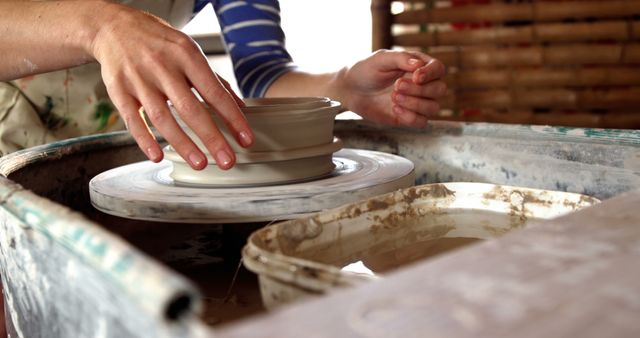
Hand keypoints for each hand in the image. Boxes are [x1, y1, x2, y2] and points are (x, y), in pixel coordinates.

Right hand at [91, 4, 252, 169]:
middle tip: (227, 161)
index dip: (232, 118)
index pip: (214, 92)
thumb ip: (214, 80)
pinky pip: (132, 119)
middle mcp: (162, 66)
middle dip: (211, 138)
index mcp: (186, 55)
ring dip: (182, 144)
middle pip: (189, 109)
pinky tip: (157, 155)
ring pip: (162, 117)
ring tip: (200, 163)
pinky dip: (144, 140)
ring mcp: (138, 79)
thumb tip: (240, 107)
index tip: (245, 139)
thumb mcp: (190, 51)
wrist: (115, 27)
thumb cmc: (160, 43)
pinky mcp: (118, 90)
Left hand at [339, 50, 446, 127]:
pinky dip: (410, 117)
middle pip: (439, 89)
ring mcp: (416, 102)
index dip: (431, 74)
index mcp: (418, 66)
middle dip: (419, 90)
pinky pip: (421, 122)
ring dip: (415, 104)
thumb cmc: (365, 70)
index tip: (416, 76)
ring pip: (433, 107)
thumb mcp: (381, 59)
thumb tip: (419, 64)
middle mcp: (421, 84)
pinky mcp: (408, 117)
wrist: (350, 90)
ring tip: (393, 98)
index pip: (438, 69)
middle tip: (396, 86)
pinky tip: (394, 109)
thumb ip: (401, 58)